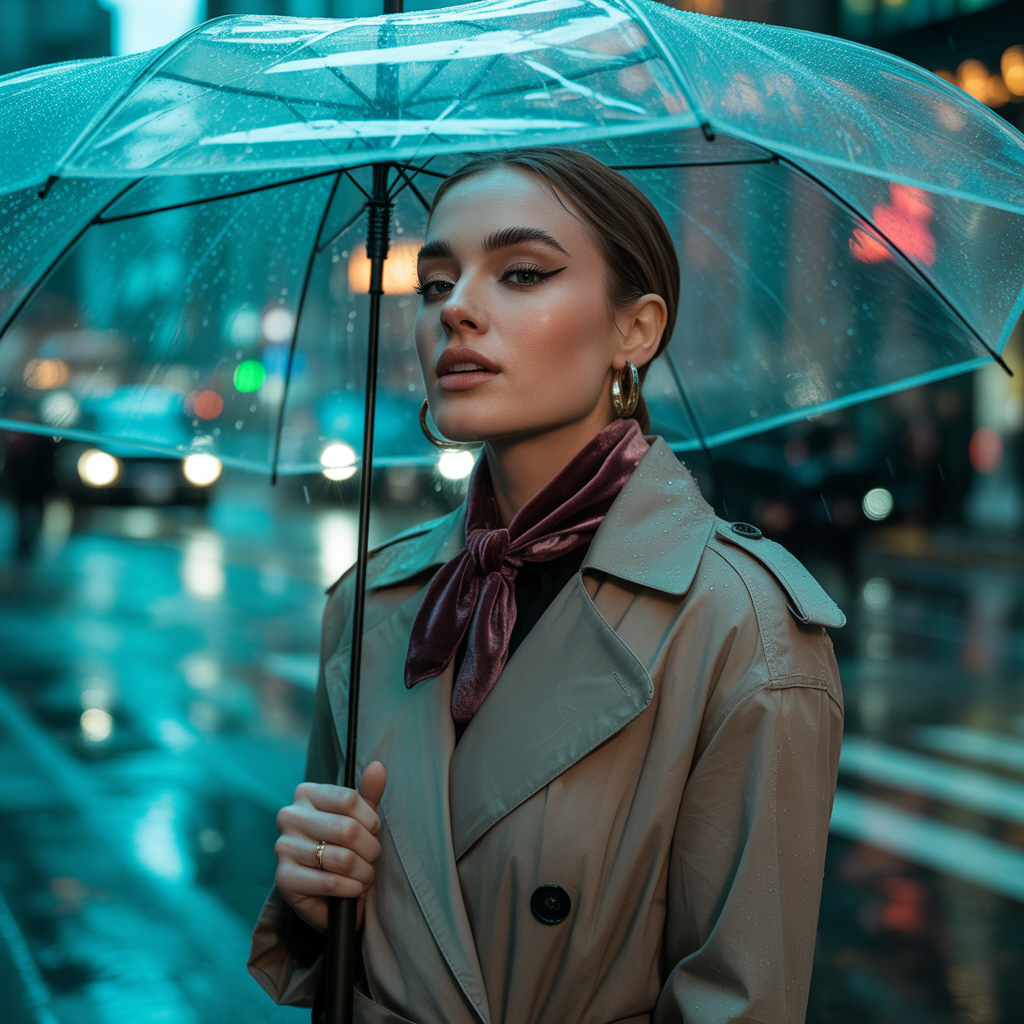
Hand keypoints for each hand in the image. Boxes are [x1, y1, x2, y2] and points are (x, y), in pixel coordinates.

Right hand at [274, 761, 386, 931]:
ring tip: (365, 875)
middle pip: (347, 829)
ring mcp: (284, 847)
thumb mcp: (359, 817)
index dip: (370, 820)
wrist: (323, 893)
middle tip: (372, 859)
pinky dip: (351, 888)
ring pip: (342, 859)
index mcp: (306, 793)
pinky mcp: (284, 878)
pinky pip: (330, 882)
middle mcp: (290, 816)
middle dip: (370, 850)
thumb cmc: (343, 847)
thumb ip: (368, 793)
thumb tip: (378, 766)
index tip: (373, 832)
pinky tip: (353, 889)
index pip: (348, 799)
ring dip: (363, 872)